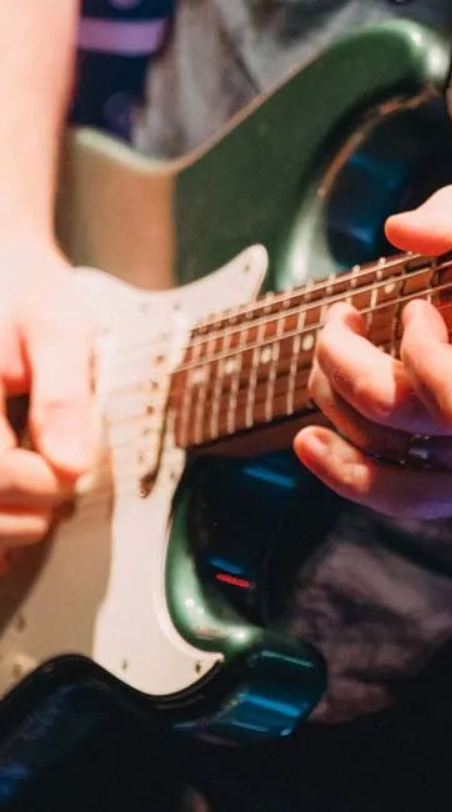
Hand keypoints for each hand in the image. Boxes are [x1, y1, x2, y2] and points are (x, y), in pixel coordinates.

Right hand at [0, 240, 93, 547]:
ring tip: (35, 508)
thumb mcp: (59, 331)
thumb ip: (63, 398)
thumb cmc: (26, 296)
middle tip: (56, 495)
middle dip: (19, 515)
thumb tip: (72, 465)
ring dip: (0, 526)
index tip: (72, 474)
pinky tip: (12, 520)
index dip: (40, 487)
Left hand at [294, 185, 451, 518]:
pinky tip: (308, 439)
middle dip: (350, 367)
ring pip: (389, 452)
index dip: (419, 354)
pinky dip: (344, 472)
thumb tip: (397, 230)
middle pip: (409, 421)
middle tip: (341, 322)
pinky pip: (400, 498)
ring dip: (336, 396)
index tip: (417, 306)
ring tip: (335, 348)